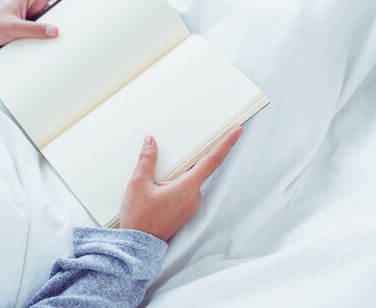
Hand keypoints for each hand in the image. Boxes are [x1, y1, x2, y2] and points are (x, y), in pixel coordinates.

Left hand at [0, 0, 95, 56]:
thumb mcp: (11, 28)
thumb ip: (32, 30)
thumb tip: (55, 31)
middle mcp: (38, 8)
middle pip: (66, 1)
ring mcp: (39, 21)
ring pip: (62, 19)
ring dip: (73, 22)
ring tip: (89, 23)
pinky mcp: (37, 34)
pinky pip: (54, 34)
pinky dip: (63, 36)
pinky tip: (71, 42)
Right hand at [119, 127, 243, 240]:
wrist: (138, 244)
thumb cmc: (140, 218)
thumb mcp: (137, 184)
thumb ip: (146, 160)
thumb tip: (150, 142)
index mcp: (187, 187)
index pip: (212, 160)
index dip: (226, 144)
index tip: (237, 132)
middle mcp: (194, 197)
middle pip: (197, 169)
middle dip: (181, 164)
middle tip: (165, 169)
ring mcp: (191, 205)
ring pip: (189, 181)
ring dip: (177, 177)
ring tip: (154, 187)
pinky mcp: (186, 211)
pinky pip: (186, 191)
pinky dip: (176, 186)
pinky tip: (159, 192)